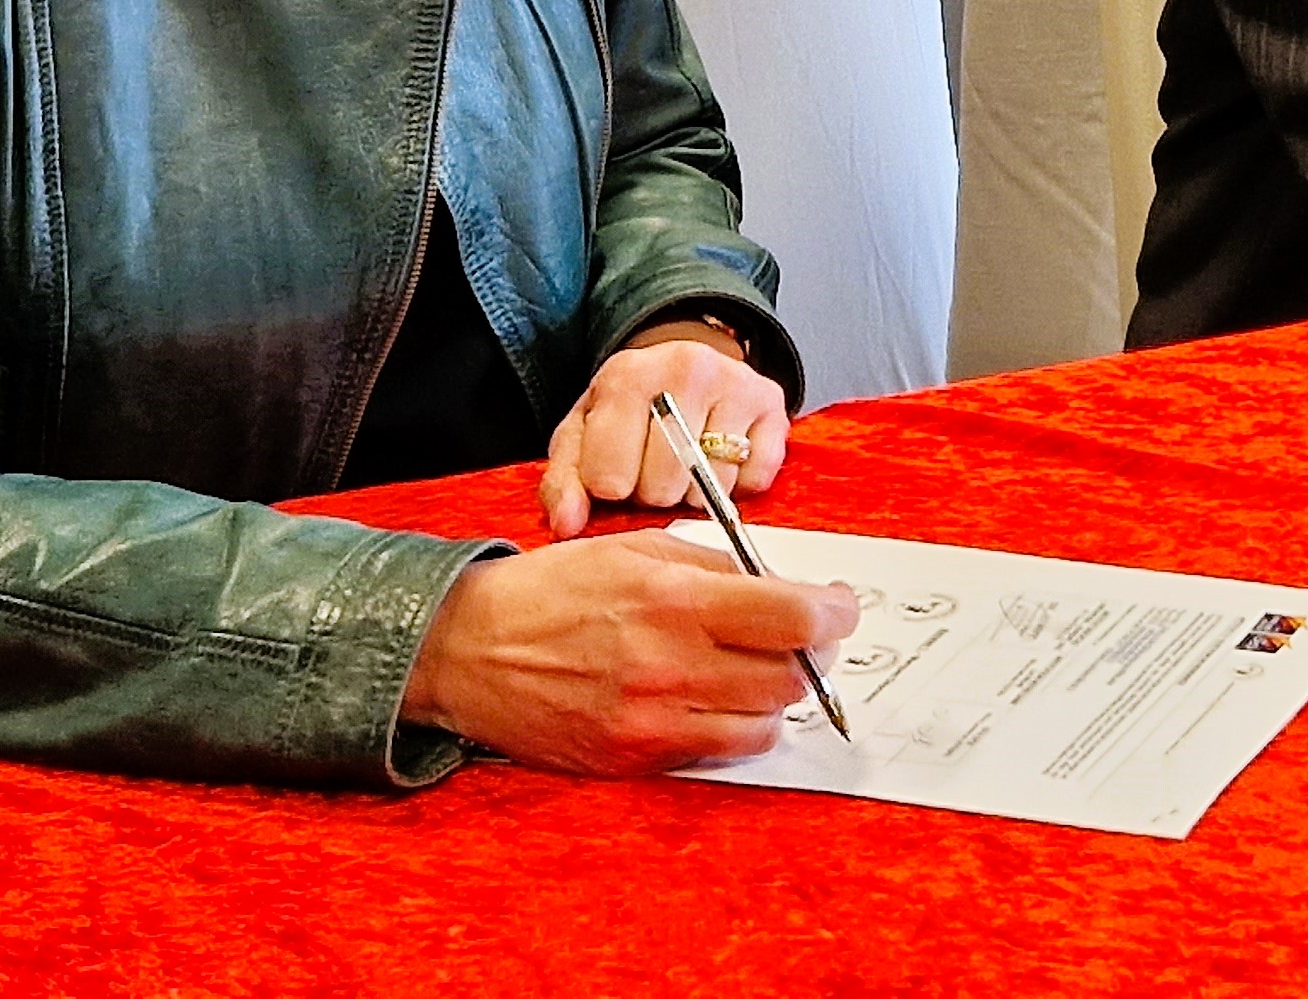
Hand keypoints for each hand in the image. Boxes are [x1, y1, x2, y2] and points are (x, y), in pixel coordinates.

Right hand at [400, 528, 856, 774]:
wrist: (468, 648)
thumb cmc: (555, 588)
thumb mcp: (641, 548)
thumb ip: (720, 569)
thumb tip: (786, 590)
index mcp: (676, 601)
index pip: (795, 618)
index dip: (835, 614)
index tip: (840, 607)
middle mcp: (670, 665)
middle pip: (790, 676)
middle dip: (806, 653)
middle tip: (796, 636)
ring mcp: (650, 720)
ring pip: (763, 723)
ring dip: (773, 696)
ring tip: (752, 670)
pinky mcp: (631, 759)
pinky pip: (716, 753)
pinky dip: (733, 728)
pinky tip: (713, 700)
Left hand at [540, 330, 788, 539]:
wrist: (681, 365)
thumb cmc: (627, 410)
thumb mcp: (581, 436)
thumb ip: (564, 482)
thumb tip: (568, 523)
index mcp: (627, 376)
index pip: (609, 480)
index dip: (610, 488)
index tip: (616, 470)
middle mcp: (686, 369)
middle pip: (663, 486)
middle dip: (654, 492)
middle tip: (653, 467)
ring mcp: (736, 382)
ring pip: (711, 487)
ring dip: (696, 491)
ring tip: (686, 464)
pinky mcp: (773, 401)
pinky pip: (755, 479)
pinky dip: (738, 484)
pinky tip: (721, 461)